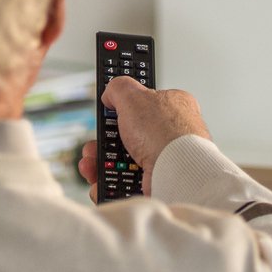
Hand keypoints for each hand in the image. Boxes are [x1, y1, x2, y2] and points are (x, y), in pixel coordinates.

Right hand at [82, 77, 210, 197]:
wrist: (177, 172)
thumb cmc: (165, 134)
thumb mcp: (133, 95)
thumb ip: (119, 88)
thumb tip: (110, 94)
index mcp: (173, 106)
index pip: (144, 103)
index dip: (122, 108)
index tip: (108, 112)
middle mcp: (173, 133)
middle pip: (129, 135)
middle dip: (105, 142)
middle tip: (97, 144)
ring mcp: (166, 159)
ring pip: (124, 161)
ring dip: (103, 165)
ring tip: (94, 165)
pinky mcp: (158, 181)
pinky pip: (127, 183)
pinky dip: (111, 183)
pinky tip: (104, 180)